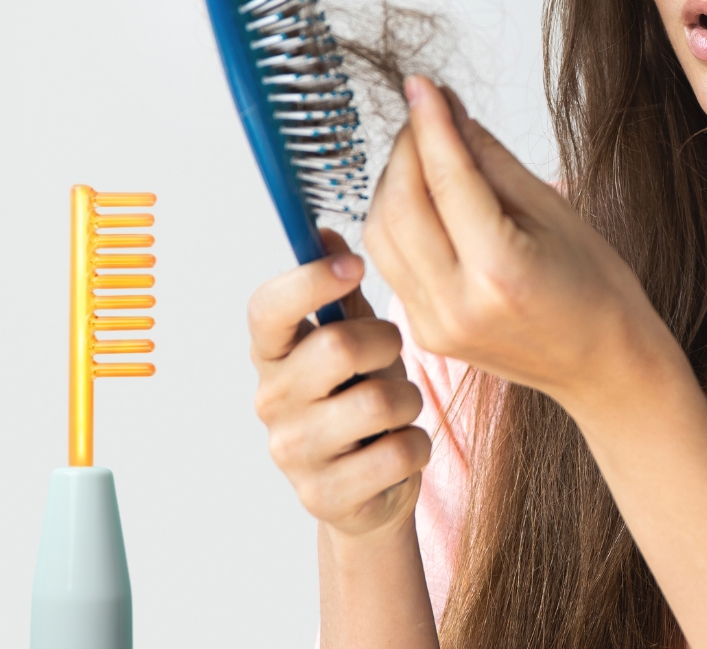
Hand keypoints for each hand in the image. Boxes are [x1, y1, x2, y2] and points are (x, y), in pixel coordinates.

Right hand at [248, 230, 431, 537]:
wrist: (366, 489)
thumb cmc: (359, 395)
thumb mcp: (353, 337)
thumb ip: (340, 291)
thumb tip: (324, 232)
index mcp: (273, 352)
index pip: (268, 308)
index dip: (310, 281)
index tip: (355, 265)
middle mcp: (271, 399)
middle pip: (339, 347)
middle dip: (387, 345)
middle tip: (391, 357)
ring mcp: (292, 452)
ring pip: (379, 401)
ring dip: (408, 399)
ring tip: (396, 408)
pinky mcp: (324, 496)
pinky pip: (399, 452)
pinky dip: (416, 446)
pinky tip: (398, 448)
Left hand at [362, 76, 681, 416]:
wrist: (603, 365)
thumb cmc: (595, 288)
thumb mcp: (554, 210)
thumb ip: (491, 160)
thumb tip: (448, 110)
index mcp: (500, 272)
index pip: (446, 180)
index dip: (429, 124)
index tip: (422, 84)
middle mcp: (456, 304)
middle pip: (399, 206)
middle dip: (405, 149)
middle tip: (427, 114)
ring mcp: (433, 324)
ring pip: (381, 233)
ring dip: (393, 182)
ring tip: (426, 154)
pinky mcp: (423, 331)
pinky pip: (390, 261)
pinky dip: (396, 219)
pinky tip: (423, 197)